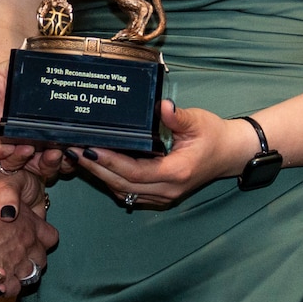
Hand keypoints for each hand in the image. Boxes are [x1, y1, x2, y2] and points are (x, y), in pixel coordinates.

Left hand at [0, 64, 63, 177]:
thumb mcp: (7, 73)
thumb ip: (27, 67)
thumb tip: (49, 53)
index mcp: (35, 127)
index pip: (60, 143)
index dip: (71, 147)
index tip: (80, 142)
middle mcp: (22, 144)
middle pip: (45, 163)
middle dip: (54, 162)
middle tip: (59, 152)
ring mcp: (2, 152)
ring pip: (20, 165)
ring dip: (27, 158)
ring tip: (30, 147)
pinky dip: (1, 153)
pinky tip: (6, 146)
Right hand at [0, 167, 57, 299]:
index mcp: (29, 222)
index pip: (50, 237)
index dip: (40, 238)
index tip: (25, 237)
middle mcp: (26, 245)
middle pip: (41, 261)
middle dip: (29, 261)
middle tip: (9, 257)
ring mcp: (15, 264)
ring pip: (27, 278)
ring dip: (15, 276)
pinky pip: (7, 290)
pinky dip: (0, 289)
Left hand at [69, 102, 256, 207]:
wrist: (229, 153)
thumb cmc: (213, 135)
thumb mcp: (198, 121)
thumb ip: (178, 117)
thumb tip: (162, 105)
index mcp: (175, 172)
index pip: (134, 171)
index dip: (108, 161)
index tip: (88, 148)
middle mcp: (168, 189)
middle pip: (123, 184)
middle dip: (95, 169)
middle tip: (73, 151)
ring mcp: (164, 196)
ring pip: (124, 191)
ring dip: (101, 177)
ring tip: (79, 157)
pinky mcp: (161, 196)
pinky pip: (131, 193)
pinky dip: (113, 181)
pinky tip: (99, 166)